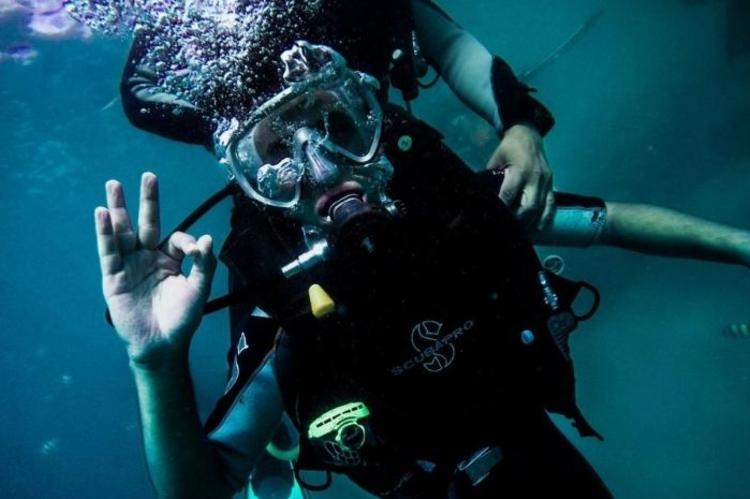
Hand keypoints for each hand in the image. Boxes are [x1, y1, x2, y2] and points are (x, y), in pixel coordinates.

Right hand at [95, 173, 216, 365]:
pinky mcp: (113, 277)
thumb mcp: (198, 290)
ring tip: (114, 185)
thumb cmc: (182, 320)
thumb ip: (204, 264)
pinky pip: (108, 252)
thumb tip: (208, 237)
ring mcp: (129, 266)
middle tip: (149, 176)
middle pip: (147, 224)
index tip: (194, 250)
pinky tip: (102, 214)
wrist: (162, 345)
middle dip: (148, 200)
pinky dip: (104, 233)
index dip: (186, 241)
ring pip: (123, 232)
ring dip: (119, 209)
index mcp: (170, 260)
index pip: (176, 238)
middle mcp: (148, 258)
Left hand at [486, 123, 554, 230]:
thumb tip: (483, 197)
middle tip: (507, 230)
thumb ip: (492, 178)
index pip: (510, 194)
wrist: (528, 134)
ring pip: (541, 208)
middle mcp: (535, 176)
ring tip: (520, 233)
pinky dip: (546, 217)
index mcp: (520, 169)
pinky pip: (551, 203)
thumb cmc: (508, 148)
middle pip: (529, 206)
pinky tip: (539, 227)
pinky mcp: (552, 182)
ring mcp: (546, 180)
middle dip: (518, 221)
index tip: (495, 220)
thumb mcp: (496, 159)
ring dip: (530, 222)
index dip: (502, 209)